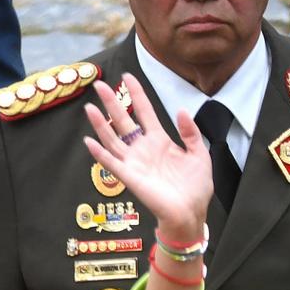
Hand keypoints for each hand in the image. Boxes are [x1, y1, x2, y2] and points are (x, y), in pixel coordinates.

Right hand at [83, 73, 211, 239]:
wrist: (191, 212)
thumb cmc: (195, 187)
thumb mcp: (199, 155)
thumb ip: (191, 132)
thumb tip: (181, 111)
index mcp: (160, 141)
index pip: (145, 112)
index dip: (137, 94)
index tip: (128, 77)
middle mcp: (143, 149)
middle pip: (124, 121)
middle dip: (112, 103)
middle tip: (99, 86)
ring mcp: (135, 163)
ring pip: (113, 139)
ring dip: (100, 124)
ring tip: (89, 108)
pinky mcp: (130, 178)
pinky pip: (112, 164)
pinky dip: (100, 154)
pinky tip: (89, 141)